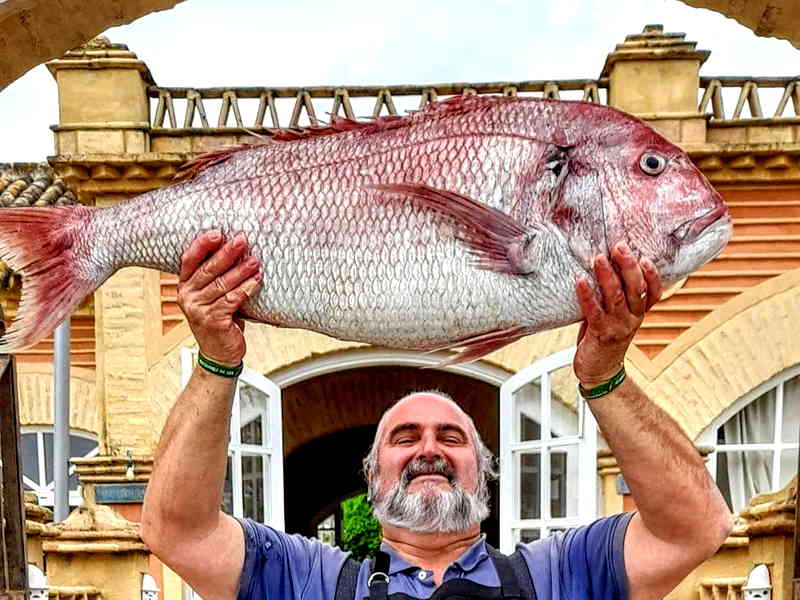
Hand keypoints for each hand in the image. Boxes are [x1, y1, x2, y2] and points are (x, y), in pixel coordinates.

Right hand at [177, 231, 260, 366]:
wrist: (219, 353)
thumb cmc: (220, 318)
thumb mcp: (212, 296)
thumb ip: (216, 277)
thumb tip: (236, 248)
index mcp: (185, 286)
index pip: (189, 260)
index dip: (201, 245)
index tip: (217, 232)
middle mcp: (188, 297)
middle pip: (207, 270)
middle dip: (226, 254)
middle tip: (242, 240)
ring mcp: (198, 310)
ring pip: (221, 285)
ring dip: (240, 271)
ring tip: (255, 260)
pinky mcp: (213, 321)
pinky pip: (232, 300)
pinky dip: (246, 289)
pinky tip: (256, 280)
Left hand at [573, 242, 661, 386]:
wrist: (600, 372)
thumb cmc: (605, 338)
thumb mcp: (616, 316)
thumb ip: (615, 296)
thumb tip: (604, 265)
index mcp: (639, 313)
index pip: (654, 292)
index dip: (653, 275)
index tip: (645, 256)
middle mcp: (632, 318)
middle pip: (636, 289)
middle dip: (628, 266)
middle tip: (619, 246)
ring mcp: (618, 326)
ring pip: (617, 297)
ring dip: (607, 275)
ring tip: (598, 258)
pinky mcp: (600, 333)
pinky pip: (594, 310)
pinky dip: (587, 294)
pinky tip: (580, 280)